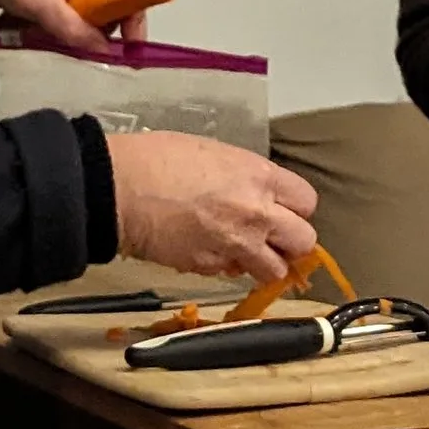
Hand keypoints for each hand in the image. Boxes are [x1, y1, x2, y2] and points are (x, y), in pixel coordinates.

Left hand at [0, 0, 144, 54]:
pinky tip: (53, 31)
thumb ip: (73, 29)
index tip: (130, 45)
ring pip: (100, 8)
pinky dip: (73, 24)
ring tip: (62, 37)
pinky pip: (82, 9)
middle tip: (90, 48)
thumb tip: (105, 53)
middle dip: (109, 26)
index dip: (138, 13)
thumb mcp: (40, 4)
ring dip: (87, 28)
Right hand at [105, 130, 317, 281]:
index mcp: (259, 177)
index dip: (296, 209)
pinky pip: (235, 275)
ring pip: (276, 271)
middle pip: (303, 241)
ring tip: (245, 253)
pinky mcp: (211, 267)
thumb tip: (255, 196)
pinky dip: (229, 268)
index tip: (284, 210)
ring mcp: (236, 245)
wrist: (121, 189)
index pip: (307, 202)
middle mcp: (257, 214)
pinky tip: (211, 252)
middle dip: (290, 242)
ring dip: (265, 264)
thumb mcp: (215, 153)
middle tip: (272, 237)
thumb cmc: (158, 159)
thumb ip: (245, 178)